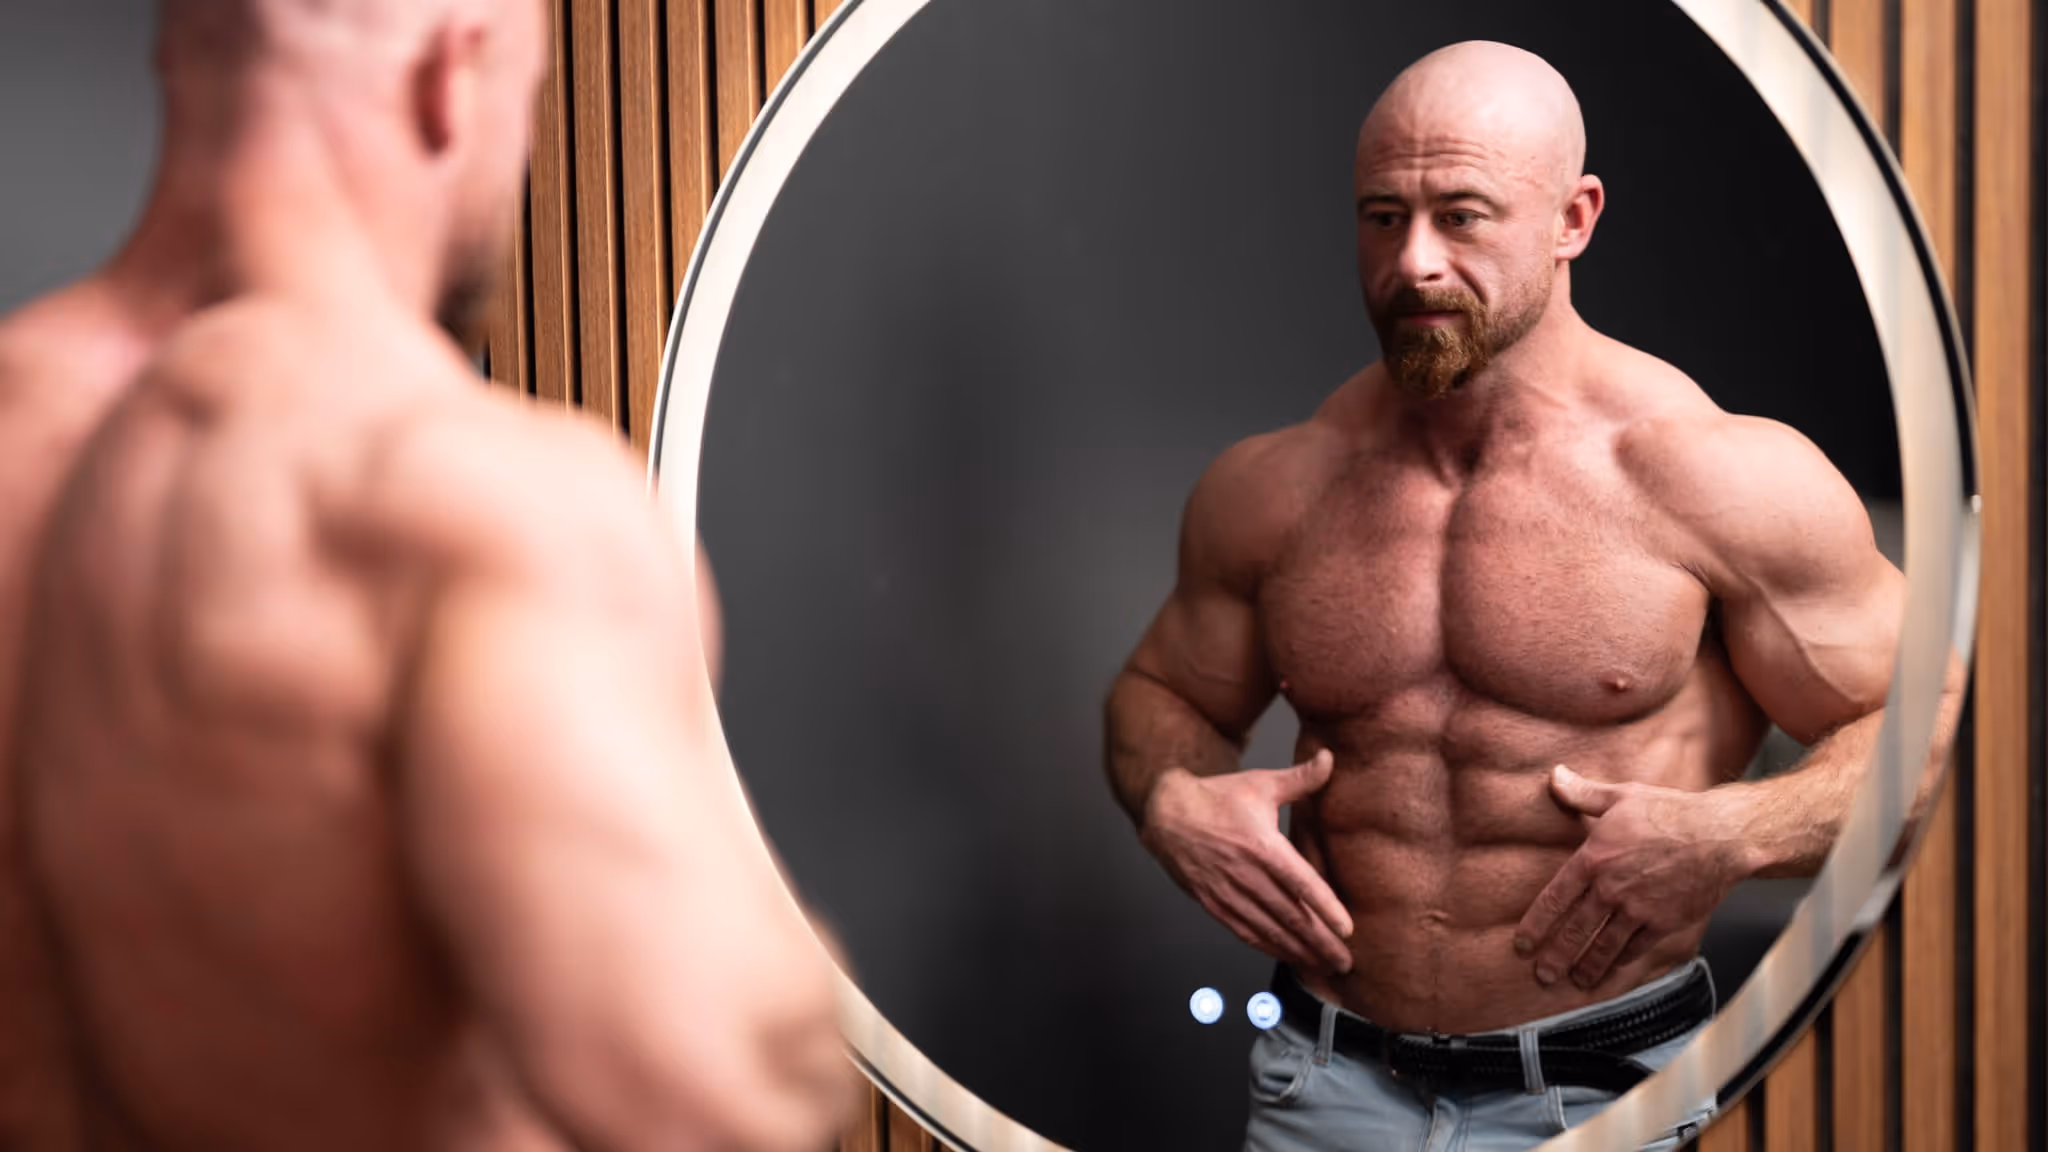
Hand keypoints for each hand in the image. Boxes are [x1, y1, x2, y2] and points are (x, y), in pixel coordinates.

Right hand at [1140, 750, 1354, 973]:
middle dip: (1320, 942)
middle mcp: (1245, 873)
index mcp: (1261, 845)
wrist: (1167, 813)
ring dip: (1298, 950)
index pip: (1300, 882)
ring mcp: (1228, 892)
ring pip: (1269, 929)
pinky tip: (1288, 956)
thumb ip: (1300, 778)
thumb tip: (1330, 758)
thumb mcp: (1260, 783)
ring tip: (1324, 965)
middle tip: (1345, 962)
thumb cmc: (1217, 797)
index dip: (1325, 907)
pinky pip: (1245, 931)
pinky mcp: (1214, 903)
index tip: (1347, 928)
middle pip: (1289, 915)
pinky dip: (1269, 947)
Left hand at [1513, 765, 1751, 989]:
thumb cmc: (1670, 812)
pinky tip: (1612, 972)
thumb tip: (1554, 776)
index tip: (1523, 944)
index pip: (1555, 898)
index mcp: (1594, 859)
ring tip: (1574, 982)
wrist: (1720, 835)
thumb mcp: (1621, 795)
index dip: (1536, 924)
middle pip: (1575, 930)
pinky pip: (1636, 948)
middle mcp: (1611, 889)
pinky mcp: (1664, 922)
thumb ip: (1583, 793)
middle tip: (1543, 976)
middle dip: (1556, 957)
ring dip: (1587, 967)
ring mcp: (1638, 909)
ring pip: (1604, 946)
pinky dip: (1621, 963)